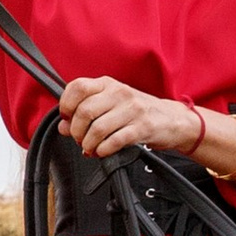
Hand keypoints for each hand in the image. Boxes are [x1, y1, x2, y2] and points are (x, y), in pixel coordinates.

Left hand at [58, 74, 208, 160]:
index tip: (66, 118)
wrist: (171, 119)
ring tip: (90, 148)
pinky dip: (103, 150)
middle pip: (84, 111)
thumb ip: (84, 113)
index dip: (66, 104)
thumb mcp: (110, 106)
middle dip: (76, 131)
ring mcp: (132, 109)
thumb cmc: (137, 112)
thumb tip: (63, 126)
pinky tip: (102, 151)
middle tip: (79, 139)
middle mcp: (119, 93)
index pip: (77, 87)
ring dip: (88, 144)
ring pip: (97, 128)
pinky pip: (114, 141)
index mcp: (108, 84)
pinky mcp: (142, 127)